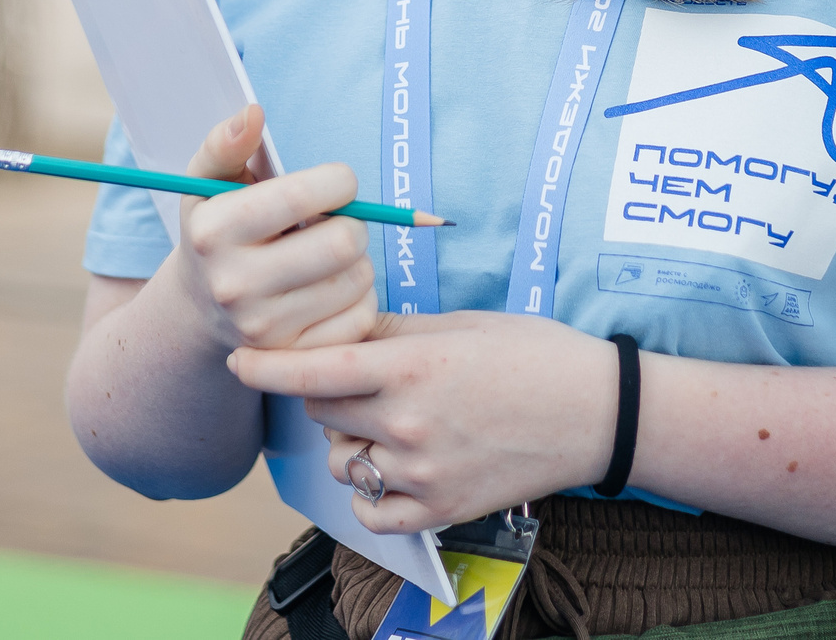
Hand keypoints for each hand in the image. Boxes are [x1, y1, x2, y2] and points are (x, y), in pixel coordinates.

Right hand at [170, 104, 378, 354]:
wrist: (199, 311)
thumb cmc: (216, 230)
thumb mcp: (206, 183)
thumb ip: (226, 143)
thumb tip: (253, 113)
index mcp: (215, 231)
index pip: (303, 196)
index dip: (338, 180)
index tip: (336, 183)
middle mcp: (234, 284)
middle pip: (342, 242)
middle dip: (353, 222)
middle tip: (336, 220)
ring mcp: (264, 328)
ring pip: (358, 279)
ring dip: (356, 261)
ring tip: (328, 256)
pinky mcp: (293, 357)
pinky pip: (362, 317)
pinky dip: (359, 298)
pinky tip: (332, 288)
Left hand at [228, 311, 620, 532]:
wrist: (597, 412)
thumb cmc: (535, 355)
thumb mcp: (461, 325)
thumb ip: (395, 334)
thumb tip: (343, 333)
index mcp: (411, 368)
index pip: (313, 369)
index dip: (266, 367)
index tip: (239, 363)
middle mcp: (408, 424)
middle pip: (323, 410)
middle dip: (328, 391)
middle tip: (363, 380)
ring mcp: (423, 472)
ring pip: (344, 460)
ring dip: (350, 441)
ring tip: (389, 423)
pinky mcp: (440, 509)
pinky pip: (371, 511)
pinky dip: (371, 491)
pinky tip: (394, 467)